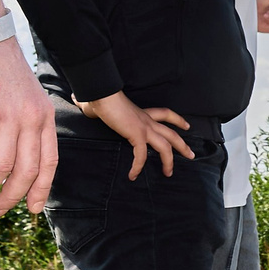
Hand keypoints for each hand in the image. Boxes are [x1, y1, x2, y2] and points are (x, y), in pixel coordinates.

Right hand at [0, 36, 55, 213]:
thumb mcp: (26, 94)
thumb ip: (26, 122)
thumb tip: (16, 154)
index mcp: (44, 117)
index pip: (49, 163)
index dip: (40, 189)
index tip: (31, 209)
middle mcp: (30, 120)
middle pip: (26, 171)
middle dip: (12, 197)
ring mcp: (7, 118)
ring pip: (1, 169)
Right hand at [77, 90, 193, 179]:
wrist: (101, 94)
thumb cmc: (99, 97)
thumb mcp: (100, 104)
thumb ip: (93, 106)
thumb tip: (78, 100)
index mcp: (142, 113)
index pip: (165, 114)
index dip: (178, 120)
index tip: (187, 126)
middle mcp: (147, 120)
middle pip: (172, 133)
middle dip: (183, 145)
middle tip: (191, 155)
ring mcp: (144, 127)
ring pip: (166, 146)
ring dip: (169, 161)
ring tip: (168, 173)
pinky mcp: (136, 134)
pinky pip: (141, 155)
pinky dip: (137, 167)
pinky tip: (133, 175)